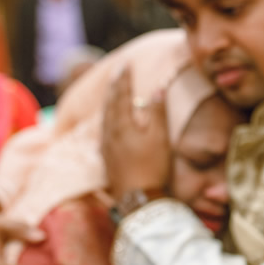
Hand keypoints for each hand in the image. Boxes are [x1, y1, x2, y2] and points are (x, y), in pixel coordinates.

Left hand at [101, 65, 169, 199]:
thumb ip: (157, 113)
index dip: (123, 80)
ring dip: (108, 103)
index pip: (122, 96)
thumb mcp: (159, 138)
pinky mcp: (107, 161)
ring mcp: (107, 148)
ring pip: (104, 119)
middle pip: (109, 105)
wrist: (139, 199)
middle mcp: (110, 134)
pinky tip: (108, 125)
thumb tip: (157, 89)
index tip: (125, 65)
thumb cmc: (152, 168)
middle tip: (116, 73)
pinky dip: (106, 121)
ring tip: (111, 94)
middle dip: (114, 88)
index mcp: (123, 125)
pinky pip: (104, 133)